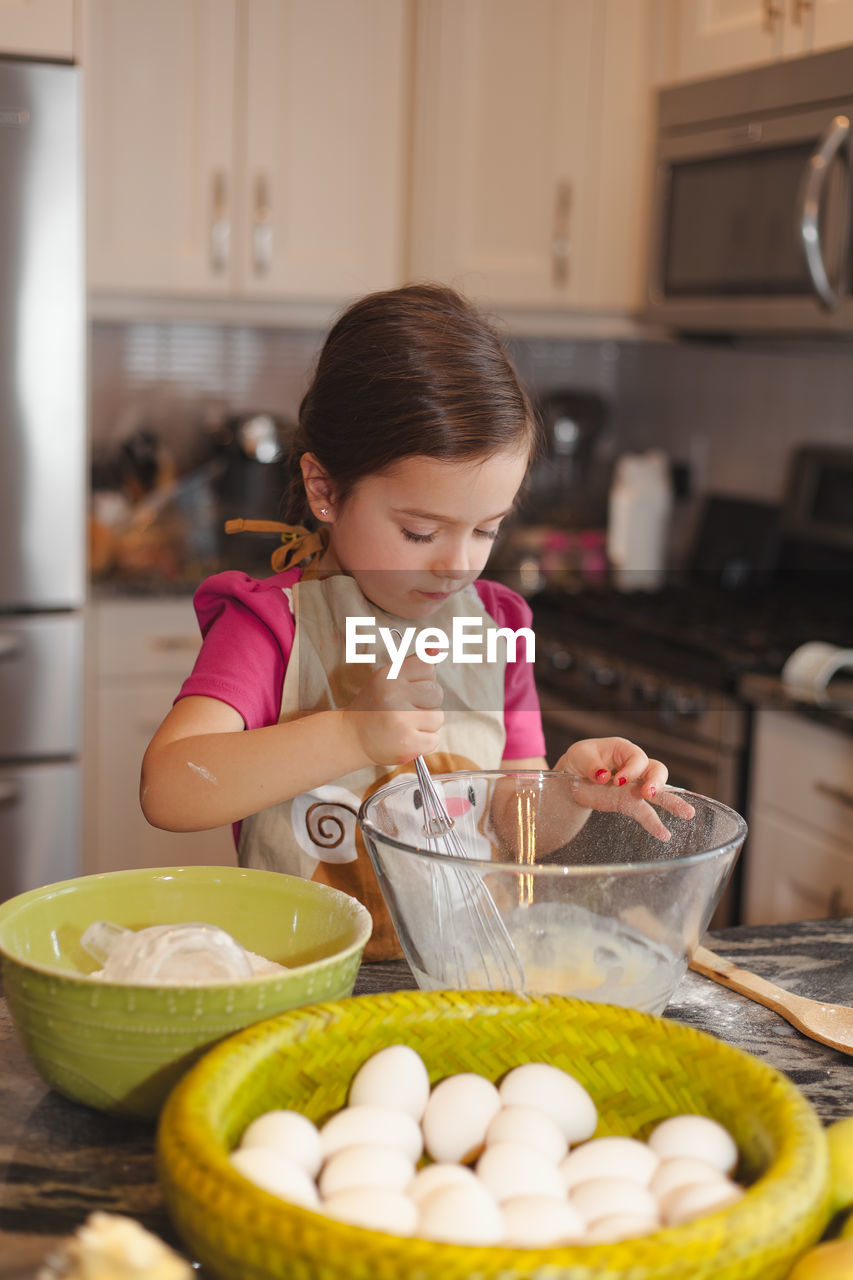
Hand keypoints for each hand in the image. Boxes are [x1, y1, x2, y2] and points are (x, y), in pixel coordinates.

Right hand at [343, 654, 443, 765]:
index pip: (428, 667)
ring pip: (438, 717)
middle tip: (406, 709)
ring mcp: (401, 721)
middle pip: (437, 692)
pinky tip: (407, 737)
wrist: (352, 738)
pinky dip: (424, 740)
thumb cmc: (375, 705)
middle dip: (427, 703)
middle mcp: (394, 696)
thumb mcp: (388, 678)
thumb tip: (438, 648)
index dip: (422, 680)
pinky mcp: (408, 743)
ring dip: (426, 723)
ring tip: (406, 724)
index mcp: (389, 676)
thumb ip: (413, 664)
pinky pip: (434, 738)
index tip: (408, 689)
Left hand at [554, 736, 695, 840]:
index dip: (632, 769)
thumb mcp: (580, 756)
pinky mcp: (630, 803)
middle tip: (649, 793)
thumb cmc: (580, 760)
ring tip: (687, 813)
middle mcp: (635, 767)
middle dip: (656, 781)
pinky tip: (665, 835)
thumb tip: (603, 776)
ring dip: (672, 802)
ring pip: (660, 792)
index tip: (617, 780)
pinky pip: (646, 813)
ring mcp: (635, 786)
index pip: (637, 758)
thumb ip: (591, 764)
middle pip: (657, 770)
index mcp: (624, 750)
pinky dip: (655, 824)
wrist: (572, 778)